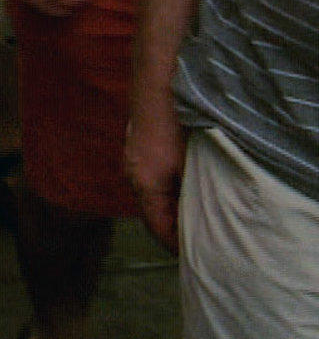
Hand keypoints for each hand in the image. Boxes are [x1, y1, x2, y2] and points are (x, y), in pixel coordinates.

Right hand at [126, 96, 187, 251]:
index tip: (198, 256)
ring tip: (199, 211)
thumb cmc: (178, 124)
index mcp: (144, 185)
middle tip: (202, 238)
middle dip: (176, 227)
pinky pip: (152, 179)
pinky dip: (169, 188)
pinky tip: (188, 182)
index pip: (158, 229)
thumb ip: (197, 196)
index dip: (177, 247)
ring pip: (153, 194)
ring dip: (173, 205)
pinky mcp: (138, 147)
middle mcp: (133, 174)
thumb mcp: (194, 166)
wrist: (159, 82)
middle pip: (153, 213)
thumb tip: (206, 222)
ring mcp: (133, 159)